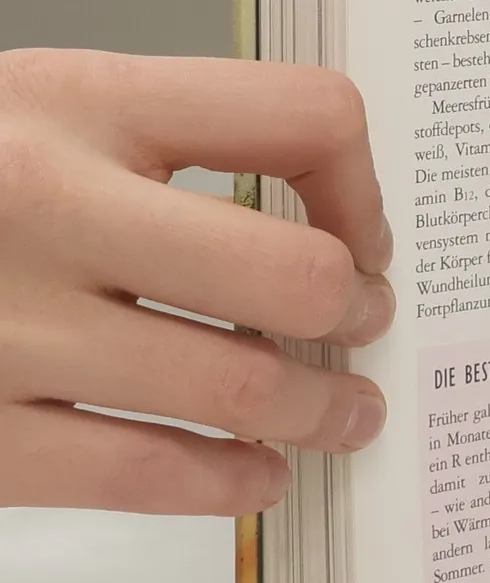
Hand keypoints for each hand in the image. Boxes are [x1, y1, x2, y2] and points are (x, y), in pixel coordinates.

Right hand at [0, 51, 394, 515]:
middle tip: (361, 324)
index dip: (359, 184)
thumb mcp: (36, 107)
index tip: (359, 232)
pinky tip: (253, 473)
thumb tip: (322, 217)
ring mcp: (6, 330)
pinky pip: (145, 475)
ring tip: (343, 413)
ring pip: (240, 389)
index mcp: (76, 100)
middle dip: (352, 311)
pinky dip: (229, 482)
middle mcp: (46, 207)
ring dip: (322, 411)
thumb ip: (160, 141)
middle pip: (293, 272)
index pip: (299, 116)